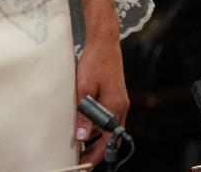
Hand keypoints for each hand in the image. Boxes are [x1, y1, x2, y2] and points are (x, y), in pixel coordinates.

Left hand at [74, 0, 127, 167]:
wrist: (104, 41)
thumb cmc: (95, 60)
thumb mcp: (84, 87)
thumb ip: (83, 113)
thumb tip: (80, 136)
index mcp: (115, 108)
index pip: (107, 141)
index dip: (96, 154)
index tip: (84, 163)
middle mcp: (121, 108)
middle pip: (110, 137)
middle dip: (96, 149)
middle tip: (80, 157)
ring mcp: (120, 101)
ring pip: (109, 127)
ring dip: (96, 135)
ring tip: (79, 142)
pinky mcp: (115, 95)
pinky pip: (108, 115)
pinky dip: (98, 123)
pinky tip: (85, 122)